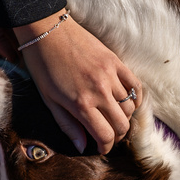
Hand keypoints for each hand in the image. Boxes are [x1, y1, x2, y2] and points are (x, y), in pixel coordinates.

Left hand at [14, 11, 141, 153]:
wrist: (47, 30)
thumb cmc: (42, 66)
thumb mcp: (49, 100)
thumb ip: (67, 125)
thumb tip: (83, 147)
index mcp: (81, 104)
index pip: (105, 135)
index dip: (105, 147)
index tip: (101, 148)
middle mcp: (100, 91)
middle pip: (122, 125)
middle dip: (116, 136)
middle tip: (108, 136)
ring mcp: (110, 75)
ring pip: (130, 107)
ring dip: (124, 118)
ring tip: (114, 119)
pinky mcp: (116, 61)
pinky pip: (136, 85)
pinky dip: (136, 98)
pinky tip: (128, 103)